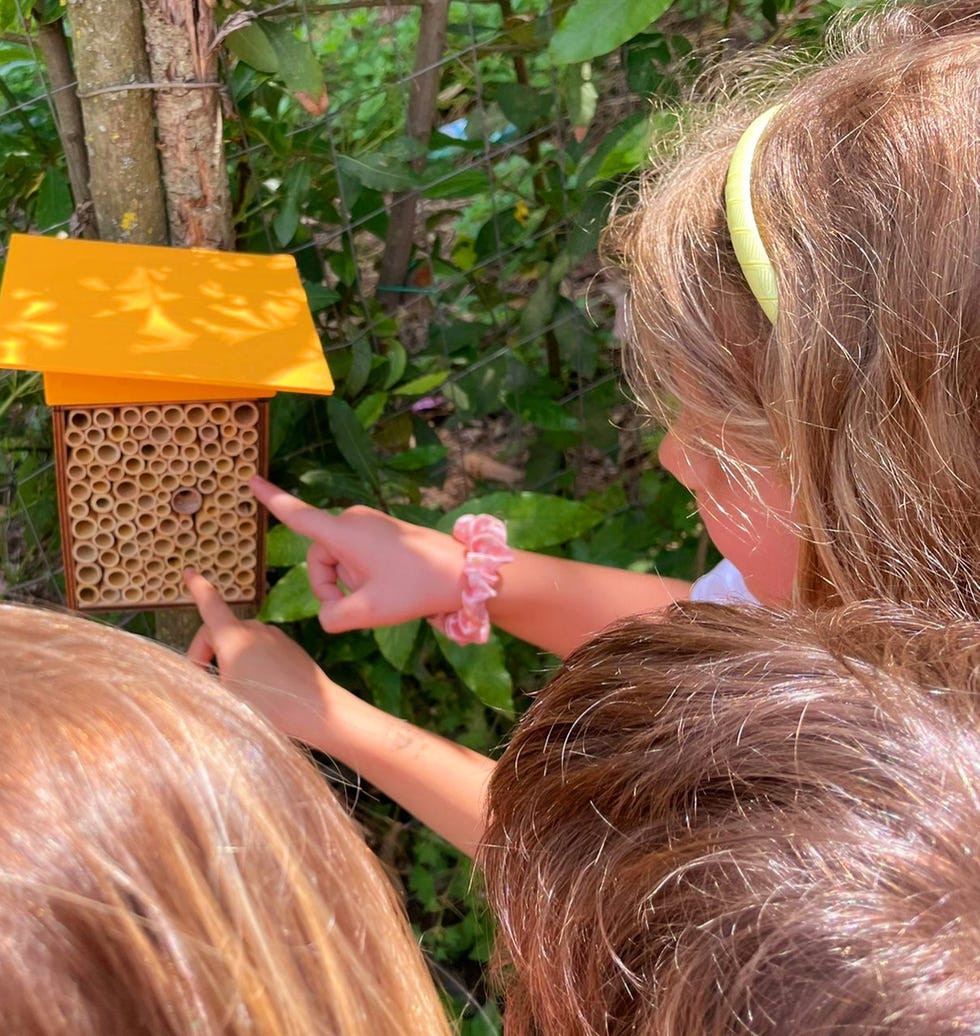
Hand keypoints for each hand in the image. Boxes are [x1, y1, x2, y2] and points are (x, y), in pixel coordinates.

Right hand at [185, 568, 337, 744]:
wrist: (316, 709)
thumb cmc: (267, 705)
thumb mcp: (225, 696)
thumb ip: (210, 681)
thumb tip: (209, 677)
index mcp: (233, 636)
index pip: (210, 605)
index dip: (198, 589)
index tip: (189, 572)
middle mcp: (254, 629)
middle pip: (221, 632)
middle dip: (208, 653)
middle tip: (206, 682)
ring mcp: (274, 636)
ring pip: (241, 642)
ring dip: (231, 660)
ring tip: (235, 691)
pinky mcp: (289, 647)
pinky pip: (261, 649)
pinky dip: (251, 662)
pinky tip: (259, 690)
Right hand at [250, 475, 465, 632]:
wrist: (464, 574)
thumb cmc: (417, 588)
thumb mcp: (369, 612)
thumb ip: (334, 617)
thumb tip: (329, 614)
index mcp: (343, 533)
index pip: (297, 515)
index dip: (271, 499)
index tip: (250, 479)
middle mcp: (351, 520)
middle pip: (318, 559)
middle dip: (331, 586)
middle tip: (362, 606)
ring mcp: (367, 524)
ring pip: (337, 561)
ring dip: (350, 583)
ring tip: (384, 592)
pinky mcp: (380, 531)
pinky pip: (354, 557)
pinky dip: (363, 576)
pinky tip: (389, 586)